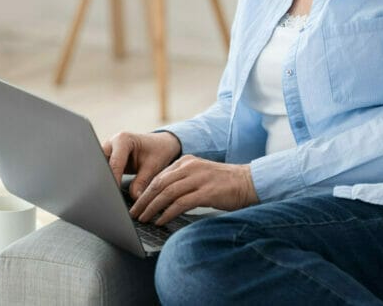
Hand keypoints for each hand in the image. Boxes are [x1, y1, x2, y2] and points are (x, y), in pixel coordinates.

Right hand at [102, 131, 181, 199]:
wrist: (159, 144)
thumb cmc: (157, 151)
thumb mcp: (152, 167)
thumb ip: (141, 182)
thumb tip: (134, 198)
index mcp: (123, 139)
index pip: (114, 163)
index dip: (114, 180)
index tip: (115, 195)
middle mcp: (112, 143)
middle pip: (102, 164)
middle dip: (105, 180)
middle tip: (111, 196)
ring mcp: (107, 150)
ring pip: (100, 168)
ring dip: (104, 180)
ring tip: (111, 193)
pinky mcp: (106, 158)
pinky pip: (103, 170)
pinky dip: (107, 179)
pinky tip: (112, 189)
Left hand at [130, 155, 258, 225]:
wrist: (249, 182)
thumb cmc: (224, 183)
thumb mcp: (199, 176)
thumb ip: (182, 182)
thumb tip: (162, 199)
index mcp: (186, 162)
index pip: (159, 176)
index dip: (145, 191)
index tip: (135, 203)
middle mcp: (190, 167)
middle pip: (159, 184)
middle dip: (144, 200)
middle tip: (134, 213)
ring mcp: (198, 178)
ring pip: (167, 193)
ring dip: (152, 208)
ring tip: (143, 219)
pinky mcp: (206, 192)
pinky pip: (181, 203)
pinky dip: (168, 213)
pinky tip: (161, 221)